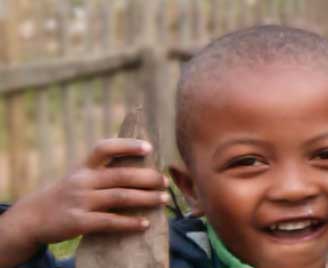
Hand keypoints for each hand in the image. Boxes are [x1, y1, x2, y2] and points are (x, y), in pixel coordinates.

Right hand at [0, 139, 165, 265]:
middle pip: (120, 175)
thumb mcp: (78, 178)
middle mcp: (82, 182)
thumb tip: (142, 169)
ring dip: (146, 198)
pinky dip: (129, 223)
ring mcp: (80, 201)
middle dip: (147, 178)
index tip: (149, 147)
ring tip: (164, 199)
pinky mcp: (79, 222)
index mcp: (83, 168)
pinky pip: (109, 222)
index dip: (127, 145)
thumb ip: (102, 172)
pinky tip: (145, 223)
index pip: (104, 149)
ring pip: (120, 197)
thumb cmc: (65, 196)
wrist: (32, 218)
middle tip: (166, 181)